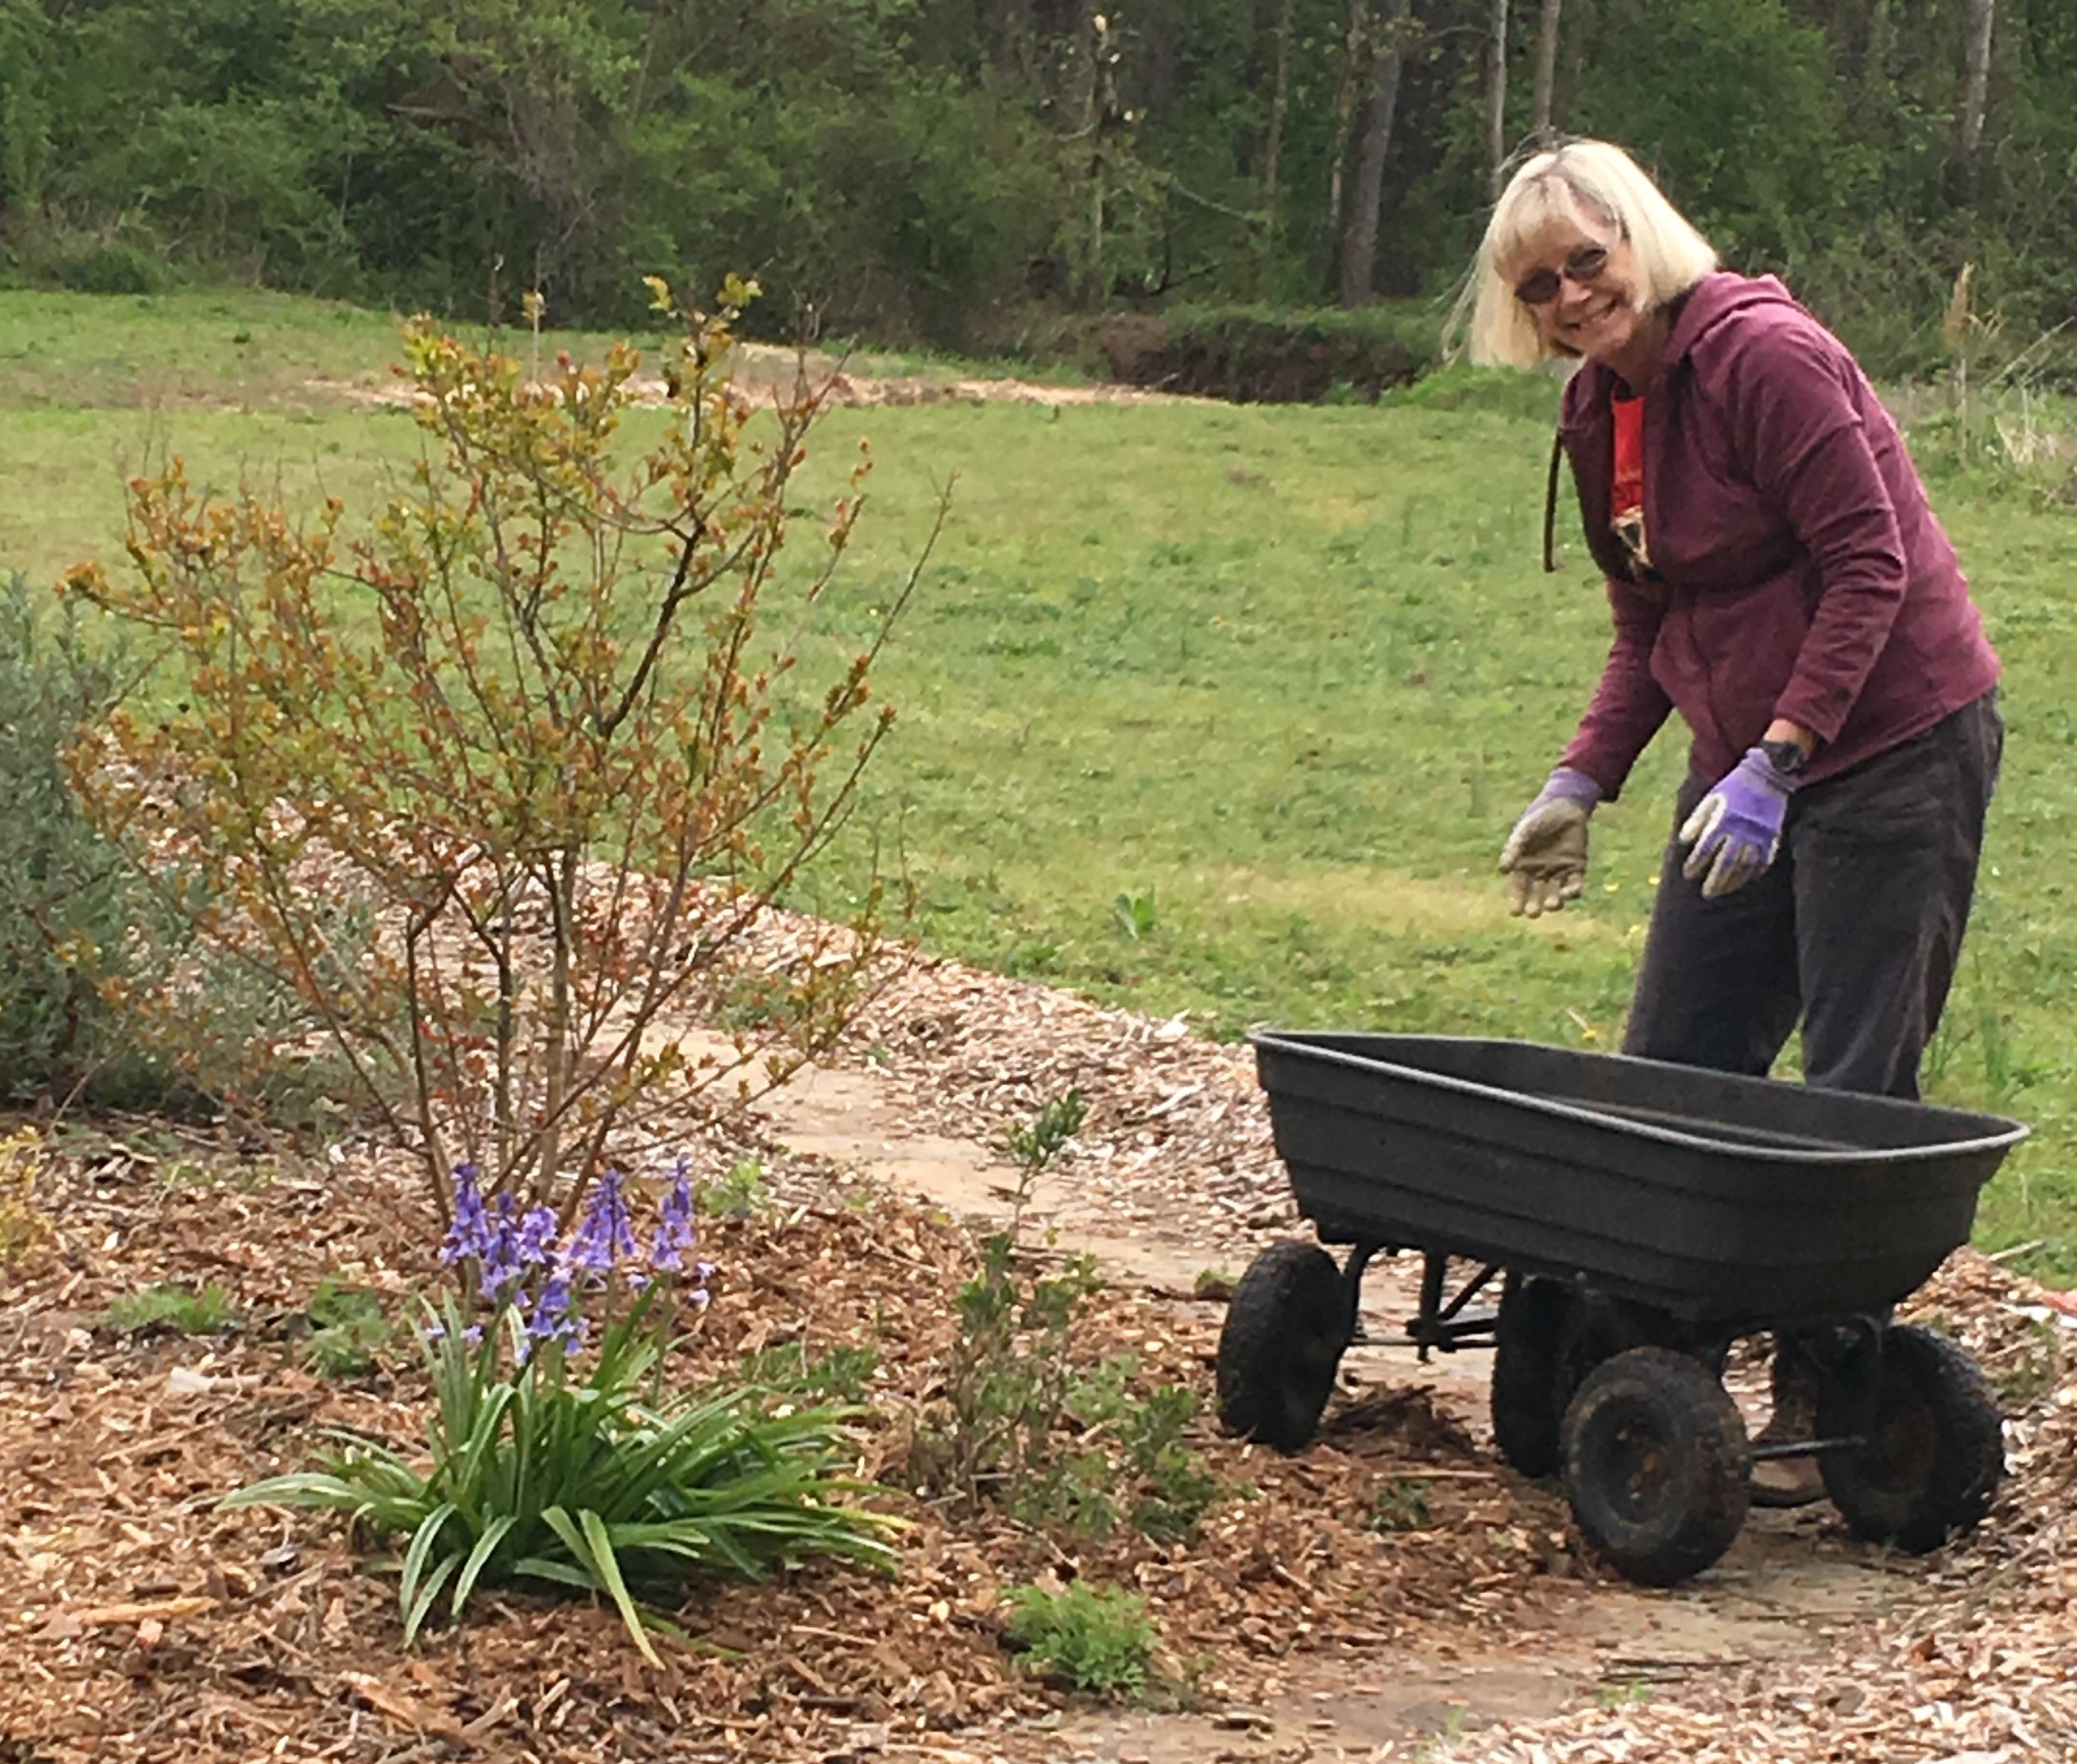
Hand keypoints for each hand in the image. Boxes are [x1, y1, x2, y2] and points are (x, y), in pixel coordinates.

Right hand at [1499, 767, 1603, 917]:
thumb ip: (1514, 849)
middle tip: (1533, 913)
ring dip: (1554, 902)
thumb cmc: (1540, 818)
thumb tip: (1502, 870)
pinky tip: (1569, 893)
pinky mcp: (1576, 868)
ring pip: (1555, 893)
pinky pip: (1575, 884)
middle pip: (1535, 895)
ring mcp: (1559, 872)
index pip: (1517, 888)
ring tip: (1551, 906)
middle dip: (1534, 906)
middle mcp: (1540, 873)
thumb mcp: (1524, 831)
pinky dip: (1573, 891)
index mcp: (1524, 867)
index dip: (1516, 900)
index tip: (1515, 911)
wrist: (1564, 807)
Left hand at [1678, 746, 1797, 899]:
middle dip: (1715, 880)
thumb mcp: (1711, 798)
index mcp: (1724, 820)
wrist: (1768, 776)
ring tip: (1723, 891)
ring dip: (1733, 881)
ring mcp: (1760, 835)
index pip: (1707, 848)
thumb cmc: (1735, 787)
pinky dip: (1754, 872)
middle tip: (1706, 893)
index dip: (1696, 863)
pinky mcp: (1773, 836)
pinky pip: (1764, 860)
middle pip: (1727, 862)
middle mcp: (1742, 830)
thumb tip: (1683, 841)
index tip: (1688, 874)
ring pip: (1746, 865)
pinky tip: (1745, 880)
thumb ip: (1697, 820)